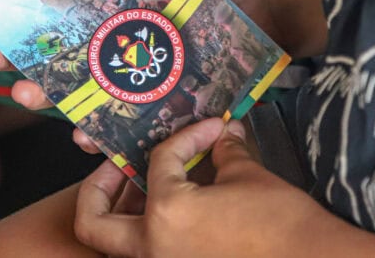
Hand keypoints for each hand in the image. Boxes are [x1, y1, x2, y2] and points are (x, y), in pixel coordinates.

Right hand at [0, 0, 259, 152]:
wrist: (271, 4)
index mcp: (108, 0)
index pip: (51, 13)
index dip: (15, 24)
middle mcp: (112, 37)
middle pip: (54, 57)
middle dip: (16, 65)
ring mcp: (135, 69)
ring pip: (80, 92)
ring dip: (50, 99)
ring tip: (30, 96)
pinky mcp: (162, 96)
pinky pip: (126, 120)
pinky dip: (103, 134)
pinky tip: (88, 138)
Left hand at [74, 118, 356, 257]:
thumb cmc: (282, 221)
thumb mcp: (247, 176)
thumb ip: (223, 153)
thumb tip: (223, 136)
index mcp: (166, 213)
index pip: (159, 162)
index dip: (186, 138)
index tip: (211, 130)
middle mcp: (154, 247)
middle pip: (92, 223)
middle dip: (98, 189)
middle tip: (120, 168)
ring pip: (117, 245)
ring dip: (121, 214)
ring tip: (143, 189)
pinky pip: (149, 252)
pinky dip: (150, 231)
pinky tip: (176, 212)